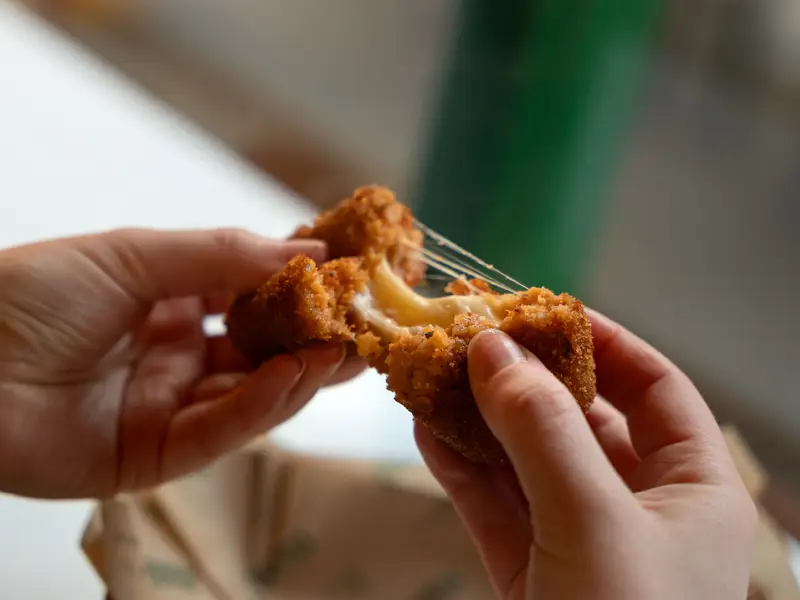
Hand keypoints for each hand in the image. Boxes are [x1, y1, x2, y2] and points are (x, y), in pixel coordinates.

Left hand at [0, 228, 364, 498]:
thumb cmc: (29, 294)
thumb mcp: (132, 254)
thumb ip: (221, 256)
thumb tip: (308, 255)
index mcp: (169, 302)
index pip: (252, 298)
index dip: (300, 289)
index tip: (349, 276)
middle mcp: (175, 356)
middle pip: (261, 353)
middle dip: (315, 340)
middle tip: (368, 327)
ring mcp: (167, 407)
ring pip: (250, 396)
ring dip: (300, 375)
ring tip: (344, 351)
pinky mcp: (152, 456)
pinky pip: (217, 432)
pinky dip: (260, 405)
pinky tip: (294, 376)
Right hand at [415, 310, 756, 599]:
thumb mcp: (594, 522)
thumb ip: (543, 431)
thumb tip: (495, 347)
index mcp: (696, 493)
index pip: (656, 389)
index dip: (602, 341)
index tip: (541, 309)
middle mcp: (641, 512)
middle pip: (580, 420)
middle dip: (522, 378)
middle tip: (470, 336)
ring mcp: (580, 543)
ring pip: (526, 461)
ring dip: (478, 418)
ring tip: (432, 372)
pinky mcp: (530, 575)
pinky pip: (494, 506)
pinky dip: (459, 468)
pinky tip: (424, 429)